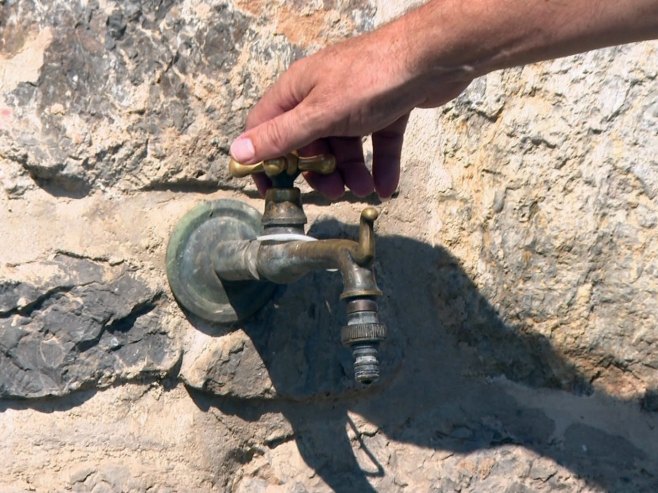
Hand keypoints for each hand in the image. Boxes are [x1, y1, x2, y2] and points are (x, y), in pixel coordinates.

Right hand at [229, 14, 470, 198]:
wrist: (433, 58)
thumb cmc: (371, 79)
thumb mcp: (320, 114)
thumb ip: (281, 136)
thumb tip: (238, 151)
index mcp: (297, 91)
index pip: (265, 128)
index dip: (265, 160)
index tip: (272, 189)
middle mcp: (322, 95)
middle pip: (309, 143)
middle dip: (319, 171)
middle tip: (332, 191)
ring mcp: (354, 102)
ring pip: (344, 146)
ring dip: (352, 173)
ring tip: (365, 189)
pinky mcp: (384, 108)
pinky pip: (376, 143)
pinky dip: (380, 166)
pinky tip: (386, 187)